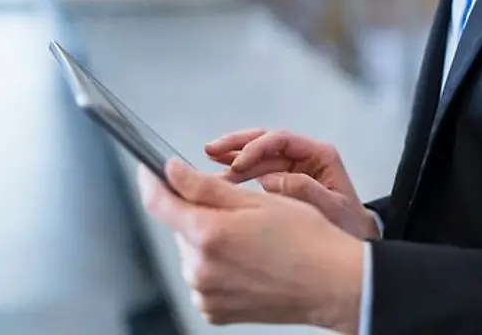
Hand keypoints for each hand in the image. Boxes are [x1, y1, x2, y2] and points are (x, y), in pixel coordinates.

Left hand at [138, 160, 362, 332]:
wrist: (331, 284)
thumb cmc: (303, 238)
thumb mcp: (256, 200)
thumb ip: (204, 186)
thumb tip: (169, 171)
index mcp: (208, 234)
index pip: (159, 203)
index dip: (152, 181)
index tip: (150, 169)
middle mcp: (199, 269)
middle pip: (181, 228)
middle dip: (200, 214)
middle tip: (241, 212)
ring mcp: (205, 294)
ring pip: (193, 253)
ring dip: (210, 241)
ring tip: (252, 242)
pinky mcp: (214, 312)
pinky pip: (204, 279)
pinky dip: (218, 267)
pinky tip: (248, 263)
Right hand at [206, 129, 379, 240]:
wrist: (356, 242)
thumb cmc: (349, 226)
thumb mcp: (332, 208)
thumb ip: (304, 191)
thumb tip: (270, 180)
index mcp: (320, 155)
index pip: (282, 140)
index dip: (257, 148)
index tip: (237, 165)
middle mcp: (305, 157)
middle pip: (266, 141)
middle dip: (238, 144)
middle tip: (211, 151)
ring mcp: (293, 168)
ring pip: (258, 154)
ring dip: (233, 156)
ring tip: (209, 159)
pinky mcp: (283, 181)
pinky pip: (257, 171)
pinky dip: (238, 172)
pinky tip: (219, 176)